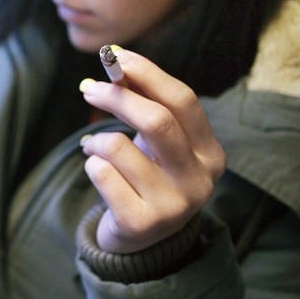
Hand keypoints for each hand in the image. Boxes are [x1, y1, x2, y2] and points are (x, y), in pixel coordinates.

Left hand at [79, 47, 225, 253]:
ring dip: (97, 141)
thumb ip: (144, 103)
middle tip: (90, 89)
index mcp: (210, 154)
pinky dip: (91, 164)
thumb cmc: (147, 177)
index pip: (183, 100)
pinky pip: (102, 174)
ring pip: (119, 148)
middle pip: (156, 121)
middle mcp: (199, 181)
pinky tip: (96, 171)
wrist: (141, 242)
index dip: (147, 73)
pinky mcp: (141, 224)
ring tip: (94, 149)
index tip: (116, 56)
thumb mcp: (155, 143)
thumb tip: (118, 61)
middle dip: (116, 97)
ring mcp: (173, 206)